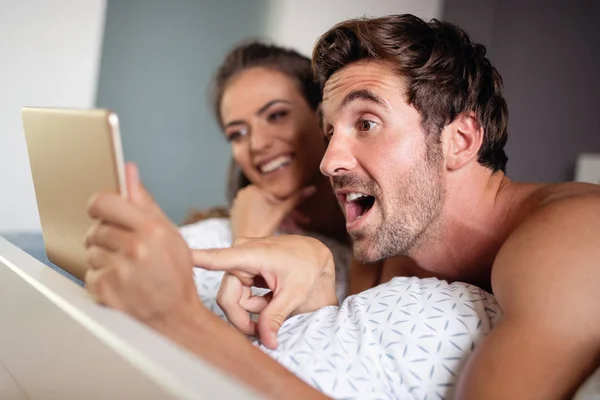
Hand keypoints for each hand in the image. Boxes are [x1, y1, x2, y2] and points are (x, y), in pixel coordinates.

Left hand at [84, 163, 201, 326]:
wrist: (174, 316)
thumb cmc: (175, 275)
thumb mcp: (169, 233)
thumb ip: (144, 202)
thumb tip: (130, 172)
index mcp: (151, 230)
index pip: (105, 202)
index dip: (100, 205)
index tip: (103, 211)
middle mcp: (134, 249)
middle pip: (96, 228)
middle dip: (106, 236)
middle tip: (125, 248)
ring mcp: (117, 271)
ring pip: (91, 250)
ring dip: (103, 256)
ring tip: (126, 267)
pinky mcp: (104, 290)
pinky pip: (89, 272)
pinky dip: (101, 276)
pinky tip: (121, 282)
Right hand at [192, 235, 337, 348]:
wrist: (315, 255)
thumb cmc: (306, 266)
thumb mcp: (295, 293)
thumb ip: (277, 316)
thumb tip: (267, 341)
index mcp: (250, 254)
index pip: (218, 259)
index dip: (198, 260)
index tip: (180, 257)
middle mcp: (239, 256)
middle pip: (227, 298)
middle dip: (243, 318)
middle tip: (262, 333)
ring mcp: (239, 264)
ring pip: (232, 301)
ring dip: (251, 313)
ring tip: (274, 310)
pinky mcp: (241, 272)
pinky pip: (238, 297)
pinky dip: (253, 306)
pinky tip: (269, 301)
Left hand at [230, 184, 314, 239]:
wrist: (245, 247)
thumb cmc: (262, 228)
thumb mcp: (282, 211)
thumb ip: (297, 198)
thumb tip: (313, 188)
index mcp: (254, 188)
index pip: (277, 193)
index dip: (292, 203)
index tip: (302, 213)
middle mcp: (244, 192)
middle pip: (272, 201)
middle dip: (288, 212)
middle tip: (301, 222)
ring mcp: (240, 202)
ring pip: (266, 207)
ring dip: (280, 216)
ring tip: (293, 227)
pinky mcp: (239, 212)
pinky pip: (258, 212)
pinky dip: (269, 217)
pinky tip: (280, 227)